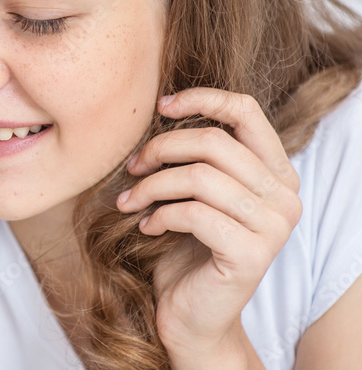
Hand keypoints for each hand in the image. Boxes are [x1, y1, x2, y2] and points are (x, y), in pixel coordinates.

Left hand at [115, 88, 301, 368]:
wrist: (193, 315)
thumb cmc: (188, 248)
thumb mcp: (196, 192)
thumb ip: (198, 155)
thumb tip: (162, 106)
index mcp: (276, 173)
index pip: (247, 111)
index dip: (202, 99)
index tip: (160, 106)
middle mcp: (285, 197)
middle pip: (213, 142)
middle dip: (160, 149)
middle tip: (132, 168)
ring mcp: (273, 227)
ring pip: (198, 177)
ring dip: (152, 185)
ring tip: (130, 201)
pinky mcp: (250, 254)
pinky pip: (193, 213)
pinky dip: (159, 215)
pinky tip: (147, 226)